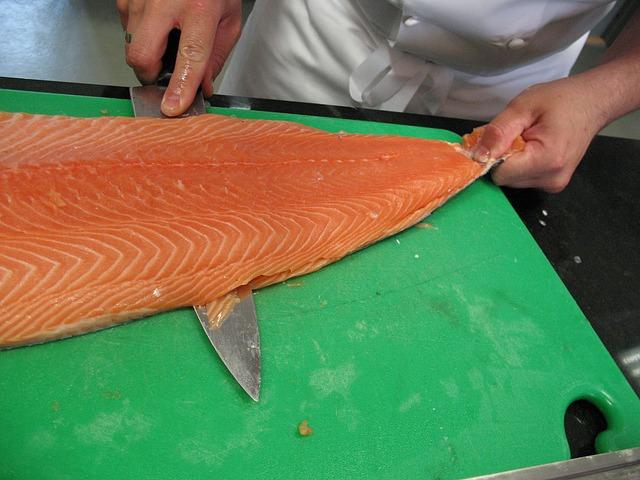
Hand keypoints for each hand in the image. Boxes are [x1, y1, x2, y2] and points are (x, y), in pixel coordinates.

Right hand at [117, 0, 241, 115]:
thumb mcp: (228, 19)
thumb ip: (216, 57)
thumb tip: (202, 87)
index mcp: (200, 7)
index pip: (190, 57)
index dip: (180, 86)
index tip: (172, 107)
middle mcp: (166, 1)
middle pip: (142, 56)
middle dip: (151, 74)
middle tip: (165, 72)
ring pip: (130, 44)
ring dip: (147, 52)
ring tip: (167, 35)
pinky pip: (124, 27)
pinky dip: (138, 34)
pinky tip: (156, 23)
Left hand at [473, 77, 608, 191]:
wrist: (593, 103)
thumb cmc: (561, 99)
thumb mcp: (523, 106)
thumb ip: (499, 131)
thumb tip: (478, 155)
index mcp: (546, 160)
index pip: (500, 173)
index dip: (492, 155)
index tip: (497, 137)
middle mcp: (551, 178)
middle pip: (505, 178)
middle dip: (502, 157)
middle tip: (516, 133)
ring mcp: (553, 184)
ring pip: (512, 180)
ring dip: (511, 161)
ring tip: (526, 138)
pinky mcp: (553, 184)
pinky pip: (522, 179)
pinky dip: (520, 164)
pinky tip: (532, 147)